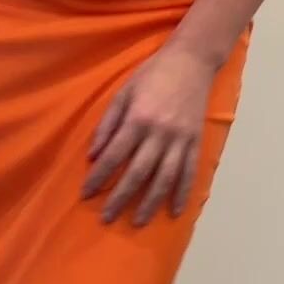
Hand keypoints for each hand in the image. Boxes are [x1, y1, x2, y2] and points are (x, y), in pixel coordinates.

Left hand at [82, 44, 218, 227]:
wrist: (191, 61)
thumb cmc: (151, 74)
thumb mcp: (123, 92)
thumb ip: (108, 124)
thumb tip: (93, 156)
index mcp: (138, 119)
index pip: (114, 156)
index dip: (99, 177)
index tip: (86, 194)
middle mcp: (160, 133)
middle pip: (137, 173)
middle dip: (120, 198)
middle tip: (106, 218)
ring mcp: (181, 139)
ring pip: (164, 179)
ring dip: (150, 203)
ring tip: (138, 222)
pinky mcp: (196, 141)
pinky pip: (189, 172)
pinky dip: (182, 193)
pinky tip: (174, 211)